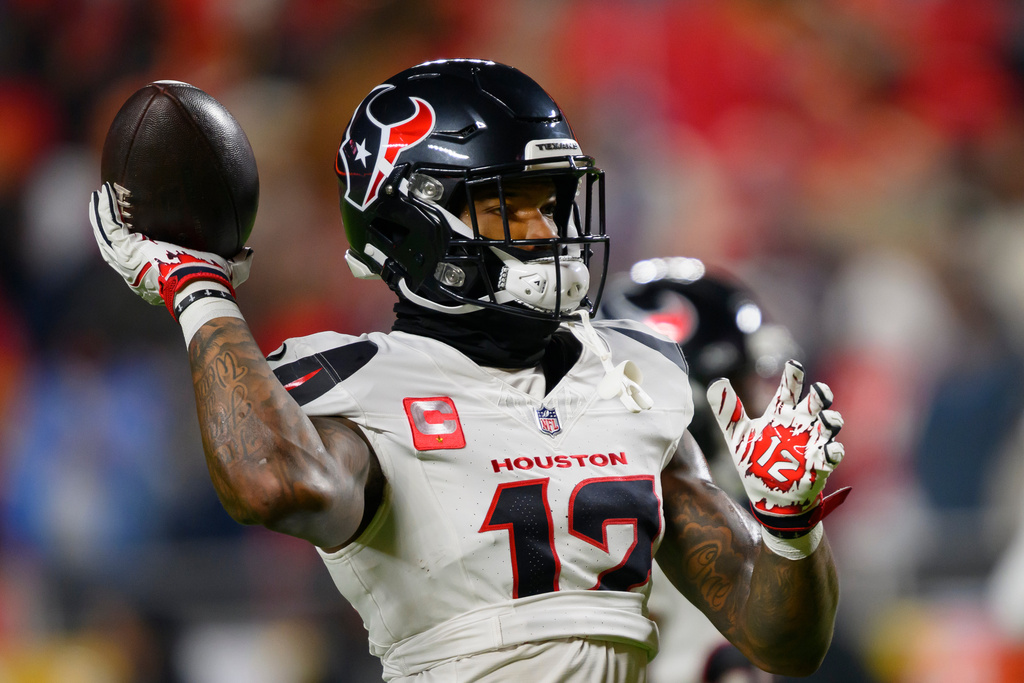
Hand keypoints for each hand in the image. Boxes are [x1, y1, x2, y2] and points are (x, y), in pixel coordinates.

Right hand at [89, 182, 252, 317]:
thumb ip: (239, 261)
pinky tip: (104, 191)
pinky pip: (109, 225)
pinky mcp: (125, 249)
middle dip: (109, 228)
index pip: (141, 257)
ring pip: (107, 235)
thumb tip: (249, 250)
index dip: (134, 244)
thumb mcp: (229, 269)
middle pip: (116, 246)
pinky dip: (104, 209)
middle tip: (108, 209)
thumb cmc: (212, 281)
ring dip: (99, 215)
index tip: (136, 231)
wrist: (199, 284)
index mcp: (156, 272)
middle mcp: (136, 269)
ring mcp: (128, 261)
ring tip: (98, 197)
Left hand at [706, 360, 848, 535]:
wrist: (767, 496)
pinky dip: (832, 451)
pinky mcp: (819, 464)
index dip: (793, 376)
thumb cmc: (755, 461)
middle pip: (817, 401)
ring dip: (831, 420)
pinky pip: (832, 454)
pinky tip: (827, 451)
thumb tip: (716, 382)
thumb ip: (727, 410)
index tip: (794, 366)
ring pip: (830, 424)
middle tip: (818, 391)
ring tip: (825, 419)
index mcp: (780, 414)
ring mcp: (813, 443)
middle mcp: (800, 424)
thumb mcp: (737, 435)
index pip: (789, 389)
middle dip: (821, 394)